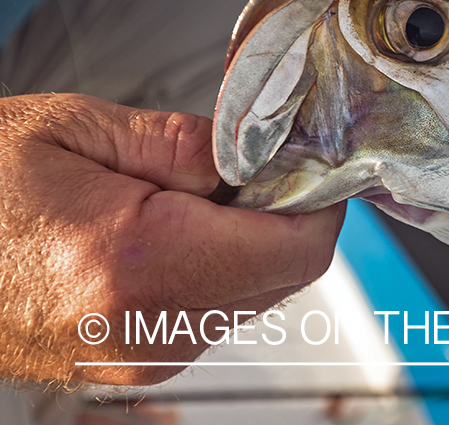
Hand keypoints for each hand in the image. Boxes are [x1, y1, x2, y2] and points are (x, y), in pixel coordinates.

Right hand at [0, 93, 345, 385]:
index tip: (310, 161)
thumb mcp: (76, 130)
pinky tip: (167, 229)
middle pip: (282, 275)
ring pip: (251, 295)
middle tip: (250, 162)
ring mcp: (139, 363)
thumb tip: (261, 152)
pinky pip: (210, 313)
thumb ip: (186, 142)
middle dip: (283, 214)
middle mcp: (148, 333)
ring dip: (246, 240)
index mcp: (139, 264)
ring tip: (191, 194)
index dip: (320, 200)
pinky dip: (213, 266)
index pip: (296, 250)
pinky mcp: (129, 370)